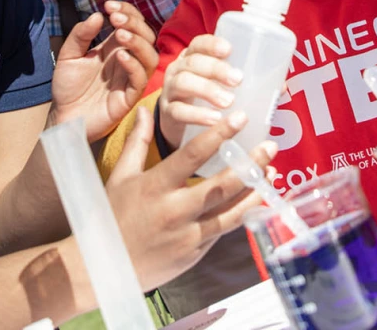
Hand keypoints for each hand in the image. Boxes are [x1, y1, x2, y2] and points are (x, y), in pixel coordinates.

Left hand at [50, 1, 157, 141]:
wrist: (63, 117)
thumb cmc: (67, 88)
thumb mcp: (68, 55)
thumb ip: (80, 35)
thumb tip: (97, 15)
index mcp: (115, 48)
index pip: (132, 23)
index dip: (126, 11)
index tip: (109, 5)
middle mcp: (126, 60)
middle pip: (147, 36)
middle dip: (134, 23)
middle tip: (115, 17)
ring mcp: (130, 78)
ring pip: (150, 56)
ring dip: (138, 42)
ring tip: (120, 34)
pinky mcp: (129, 97)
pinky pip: (141, 79)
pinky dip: (134, 65)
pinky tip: (119, 56)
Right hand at [107, 107, 276, 290]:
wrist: (105, 266)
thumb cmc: (111, 216)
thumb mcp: (120, 176)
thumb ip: (136, 142)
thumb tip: (144, 110)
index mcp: (156, 186)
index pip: (194, 155)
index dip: (220, 134)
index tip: (240, 118)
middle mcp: (176, 210)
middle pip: (222, 185)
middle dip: (250, 163)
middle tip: (269, 145)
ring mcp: (188, 234)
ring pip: (232, 211)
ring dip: (255, 190)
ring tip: (270, 172)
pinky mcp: (196, 252)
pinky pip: (225, 229)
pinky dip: (243, 213)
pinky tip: (256, 198)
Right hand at [157, 35, 241, 148]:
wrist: (178, 124)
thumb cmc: (204, 98)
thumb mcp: (220, 85)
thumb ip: (247, 84)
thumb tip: (279, 87)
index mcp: (193, 58)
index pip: (199, 44)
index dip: (212, 44)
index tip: (229, 49)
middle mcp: (178, 70)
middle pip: (193, 62)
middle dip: (215, 69)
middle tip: (238, 80)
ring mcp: (170, 90)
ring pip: (183, 83)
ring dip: (207, 90)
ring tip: (228, 102)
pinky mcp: (167, 113)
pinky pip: (178, 111)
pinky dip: (197, 115)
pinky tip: (214, 120)